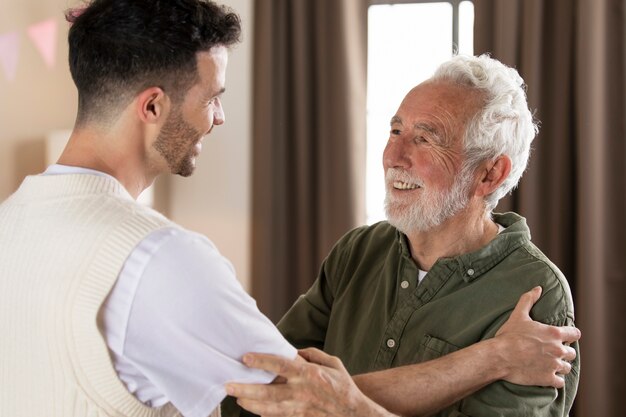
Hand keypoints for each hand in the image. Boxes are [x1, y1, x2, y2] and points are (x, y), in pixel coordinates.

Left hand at [225, 348, 394, 416]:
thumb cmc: (343, 385)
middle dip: (246, 389)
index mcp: (309, 374)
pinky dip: (264, 413)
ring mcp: (299, 408)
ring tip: (236, 398)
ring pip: (269, 409)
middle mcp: (301, 392)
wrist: (354, 413)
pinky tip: (253, 408)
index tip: (246, 358)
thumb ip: (311, 355)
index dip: (262, 361)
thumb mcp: (331, 362)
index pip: (281, 366)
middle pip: (268, 392)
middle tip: (229, 385)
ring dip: (250, 404)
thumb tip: (293, 352)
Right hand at [495, 286, 580, 387]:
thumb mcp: (518, 315)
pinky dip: (555, 380)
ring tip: (549, 365)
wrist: (499, 356)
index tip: (563, 337)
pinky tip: (547, 376)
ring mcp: (554, 365)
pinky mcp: (548, 379)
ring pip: (567, 367)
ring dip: (560, 366)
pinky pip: (560, 382)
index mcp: (554, 333)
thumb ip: (529, 300)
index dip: (570, 335)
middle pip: (571, 353)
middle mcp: (557, 349)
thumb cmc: (509, 335)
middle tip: (552, 352)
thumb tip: (538, 288)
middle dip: (563, 352)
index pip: (575, 334)